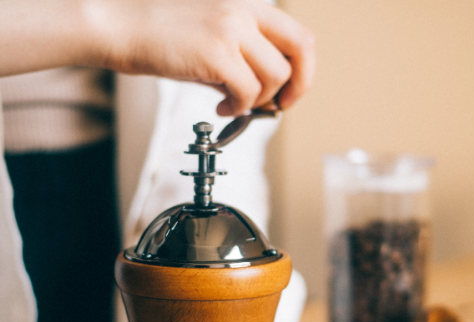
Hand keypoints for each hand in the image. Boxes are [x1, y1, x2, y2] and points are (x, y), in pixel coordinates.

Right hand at [0, 0, 314, 115]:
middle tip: (278, 106)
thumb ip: (242, 58)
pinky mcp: (216, 53)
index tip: (288, 92)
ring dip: (258, 101)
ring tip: (233, 104)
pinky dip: (238, 109)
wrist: (119, 24)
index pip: (298, 36)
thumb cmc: (160, 33)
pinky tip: (220, 107)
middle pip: (301, 50)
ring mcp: (231, 29)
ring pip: (274, 77)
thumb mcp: (211, 36)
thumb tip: (262, 93)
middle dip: (297, 87)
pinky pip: (247, 93)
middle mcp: (245, 11)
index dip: (302, 70)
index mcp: (248, 4)